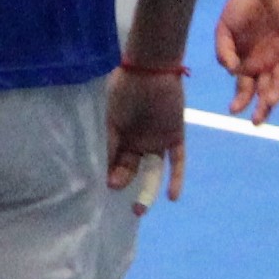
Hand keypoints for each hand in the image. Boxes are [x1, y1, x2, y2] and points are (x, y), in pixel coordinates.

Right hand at [107, 62, 191, 196]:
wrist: (151, 69)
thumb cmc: (125, 90)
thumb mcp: (111, 118)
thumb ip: (109, 143)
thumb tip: (101, 172)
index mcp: (119, 134)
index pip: (112, 160)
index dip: (107, 173)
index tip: (101, 187)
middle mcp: (137, 140)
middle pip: (130, 168)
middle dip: (123, 181)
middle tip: (116, 190)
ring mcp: (156, 140)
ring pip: (152, 171)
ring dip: (147, 190)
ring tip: (139, 210)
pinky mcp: (175, 137)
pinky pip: (177, 161)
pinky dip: (176, 179)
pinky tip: (172, 197)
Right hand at [212, 0, 278, 121]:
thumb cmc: (240, 6)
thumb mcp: (223, 30)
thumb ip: (223, 51)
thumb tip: (230, 71)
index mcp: (248, 63)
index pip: (246, 89)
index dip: (241, 101)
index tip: (234, 110)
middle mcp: (266, 63)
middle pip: (266, 91)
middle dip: (262, 108)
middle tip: (257, 121)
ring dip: (276, 92)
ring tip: (268, 102)